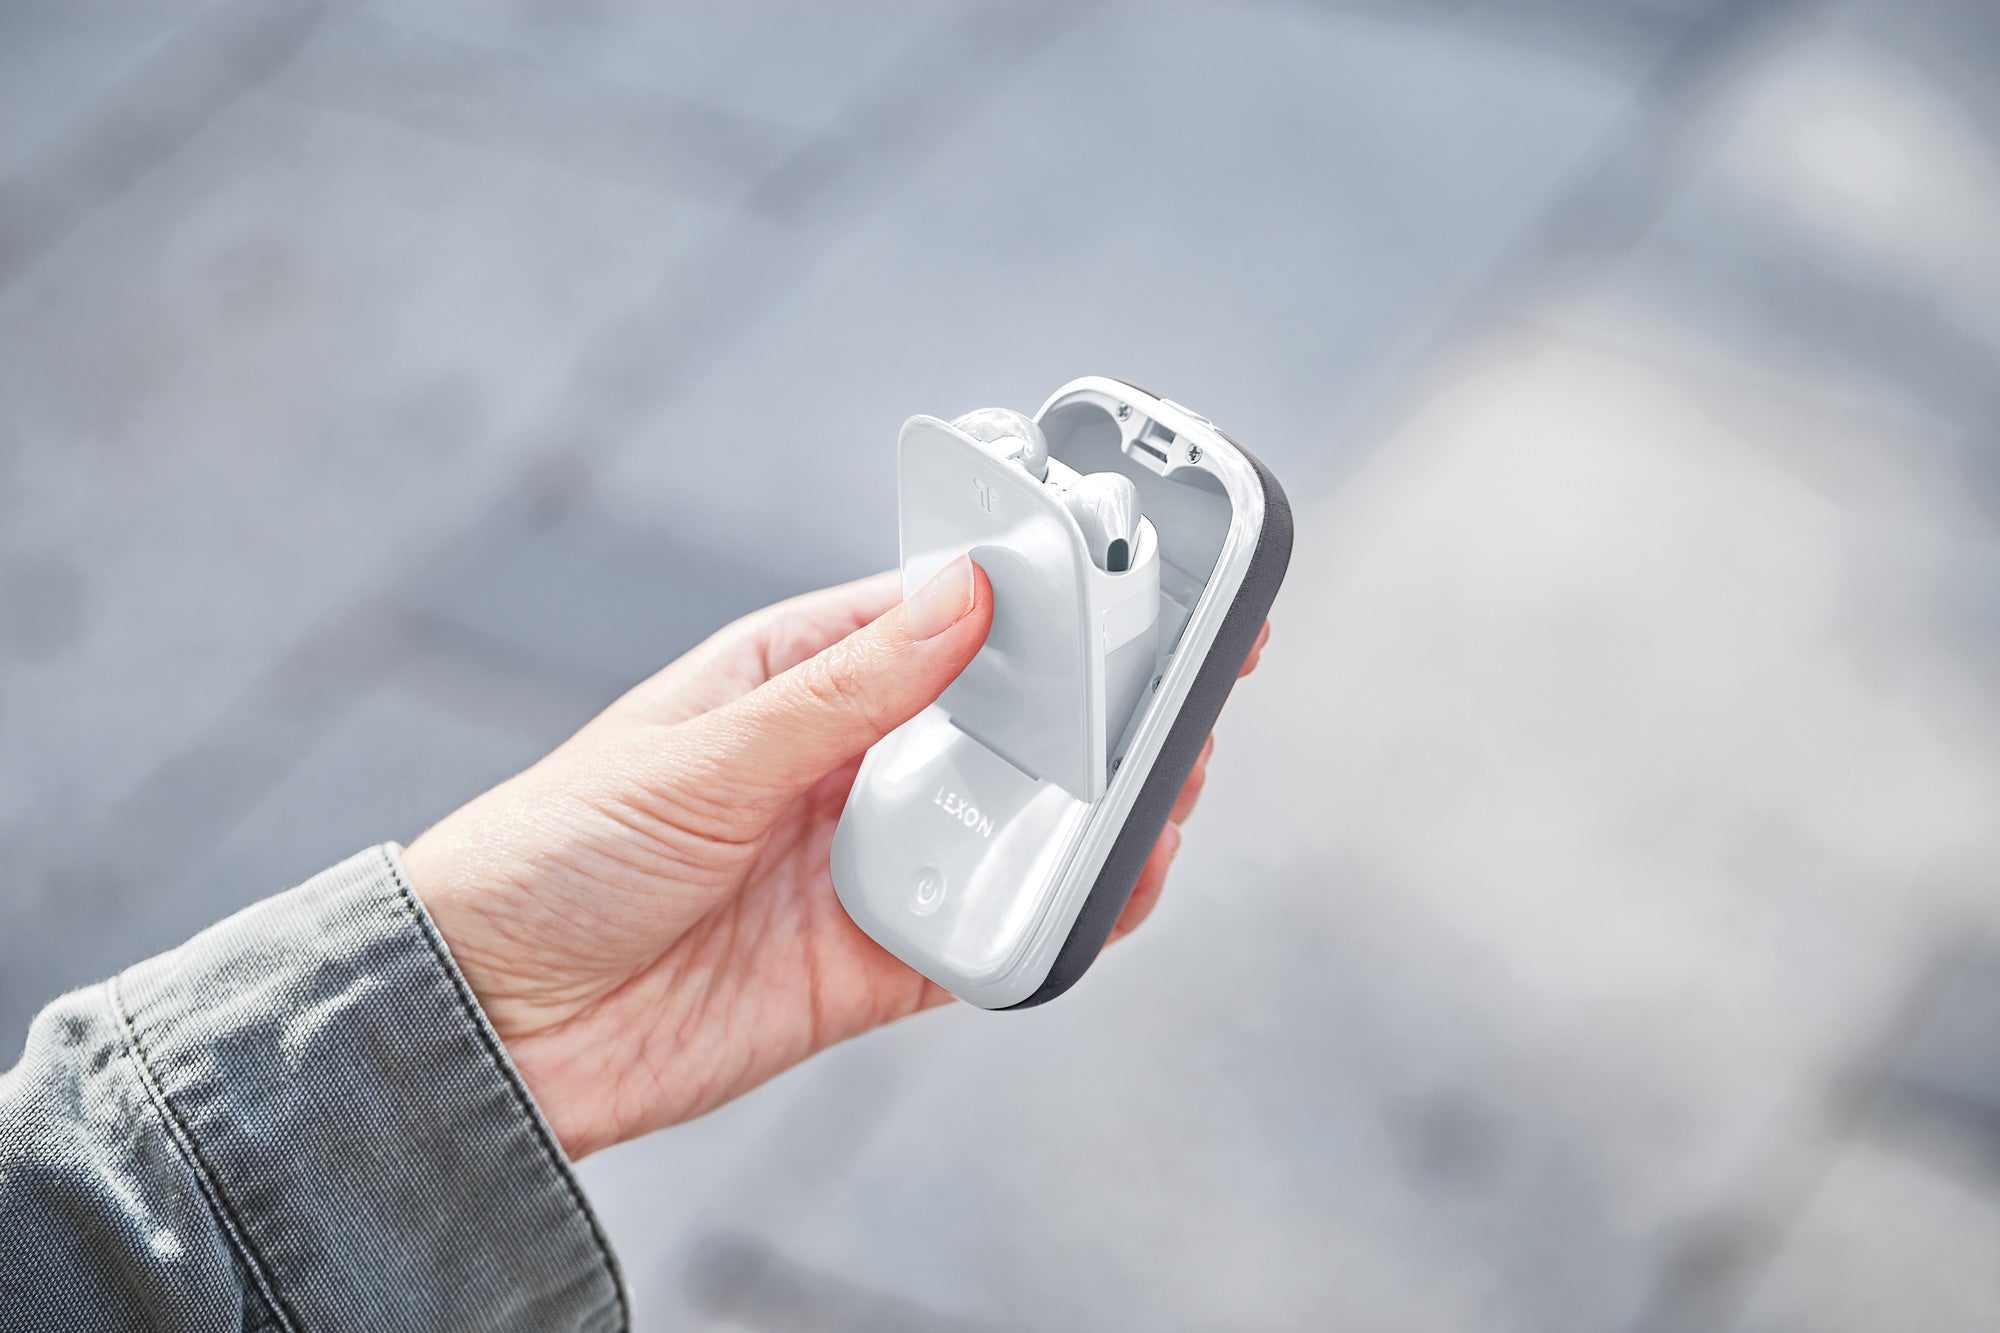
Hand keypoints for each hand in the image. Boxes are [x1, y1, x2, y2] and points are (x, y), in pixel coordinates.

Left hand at [402, 556, 1268, 1158]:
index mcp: (800, 679)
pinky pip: (987, 934)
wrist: (492, 1031)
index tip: (1129, 578)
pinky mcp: (873, 962)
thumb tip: (969, 596)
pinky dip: (1053, 915)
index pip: (946, 617)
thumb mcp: (702, 754)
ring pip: (1012, 827)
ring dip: (1092, 810)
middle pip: (1001, 723)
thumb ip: (845, 690)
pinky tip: (1112, 888)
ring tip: (1173, 785)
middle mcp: (848, 764)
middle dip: (1091, 707)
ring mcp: (866, 863)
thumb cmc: (554, 852)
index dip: (1040, 595)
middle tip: (1191, 684)